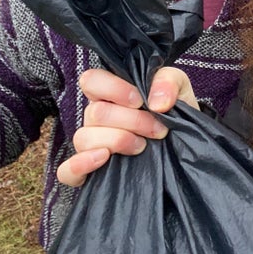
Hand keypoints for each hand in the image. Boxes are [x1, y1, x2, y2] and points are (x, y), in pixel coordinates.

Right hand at [56, 67, 196, 187]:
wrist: (185, 149)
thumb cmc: (175, 114)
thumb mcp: (179, 89)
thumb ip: (168, 82)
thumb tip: (156, 102)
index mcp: (111, 94)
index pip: (91, 80)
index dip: (113, 89)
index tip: (140, 100)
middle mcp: (96, 118)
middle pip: (95, 113)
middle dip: (132, 121)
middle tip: (158, 130)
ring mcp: (91, 145)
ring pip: (83, 138)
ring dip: (117, 140)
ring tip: (142, 147)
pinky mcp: (88, 173)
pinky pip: (67, 171)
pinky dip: (80, 165)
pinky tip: (104, 159)